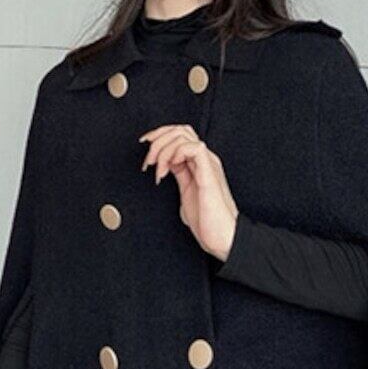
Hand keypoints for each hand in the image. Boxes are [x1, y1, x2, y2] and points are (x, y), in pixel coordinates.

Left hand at [139, 124, 237, 260]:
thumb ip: (179, 176)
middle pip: (180, 130)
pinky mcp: (209, 173)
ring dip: (163, 149)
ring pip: (183, 135)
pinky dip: (176, 153)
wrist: (222, 238)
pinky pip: (193, 148)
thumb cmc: (208, 222)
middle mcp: (205, 160)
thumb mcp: (186, 193)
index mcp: (200, 164)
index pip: (180, 135)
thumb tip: (166, 166)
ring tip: (158, 170)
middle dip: (158, 140)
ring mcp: (208, 164)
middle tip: (148, 161)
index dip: (160, 136)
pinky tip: (169, 168)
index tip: (145, 146)